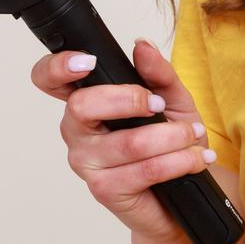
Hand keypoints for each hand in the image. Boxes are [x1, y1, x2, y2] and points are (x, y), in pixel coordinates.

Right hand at [29, 38, 218, 243]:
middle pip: (82, 105)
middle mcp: (76, 132)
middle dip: (129, 99)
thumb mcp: (172, 100)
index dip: (56, 67)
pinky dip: (179, 161)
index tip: (87, 61)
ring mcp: (86, 163)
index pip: (50, 80)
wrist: (183, 196)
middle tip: (160, 106)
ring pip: (128, 142)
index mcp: (86, 103)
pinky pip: (144, 169)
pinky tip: (195, 159)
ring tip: (192, 136)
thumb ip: (158, 74)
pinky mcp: (105, 190)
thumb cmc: (170, 144)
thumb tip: (143, 47)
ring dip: (171, 136)